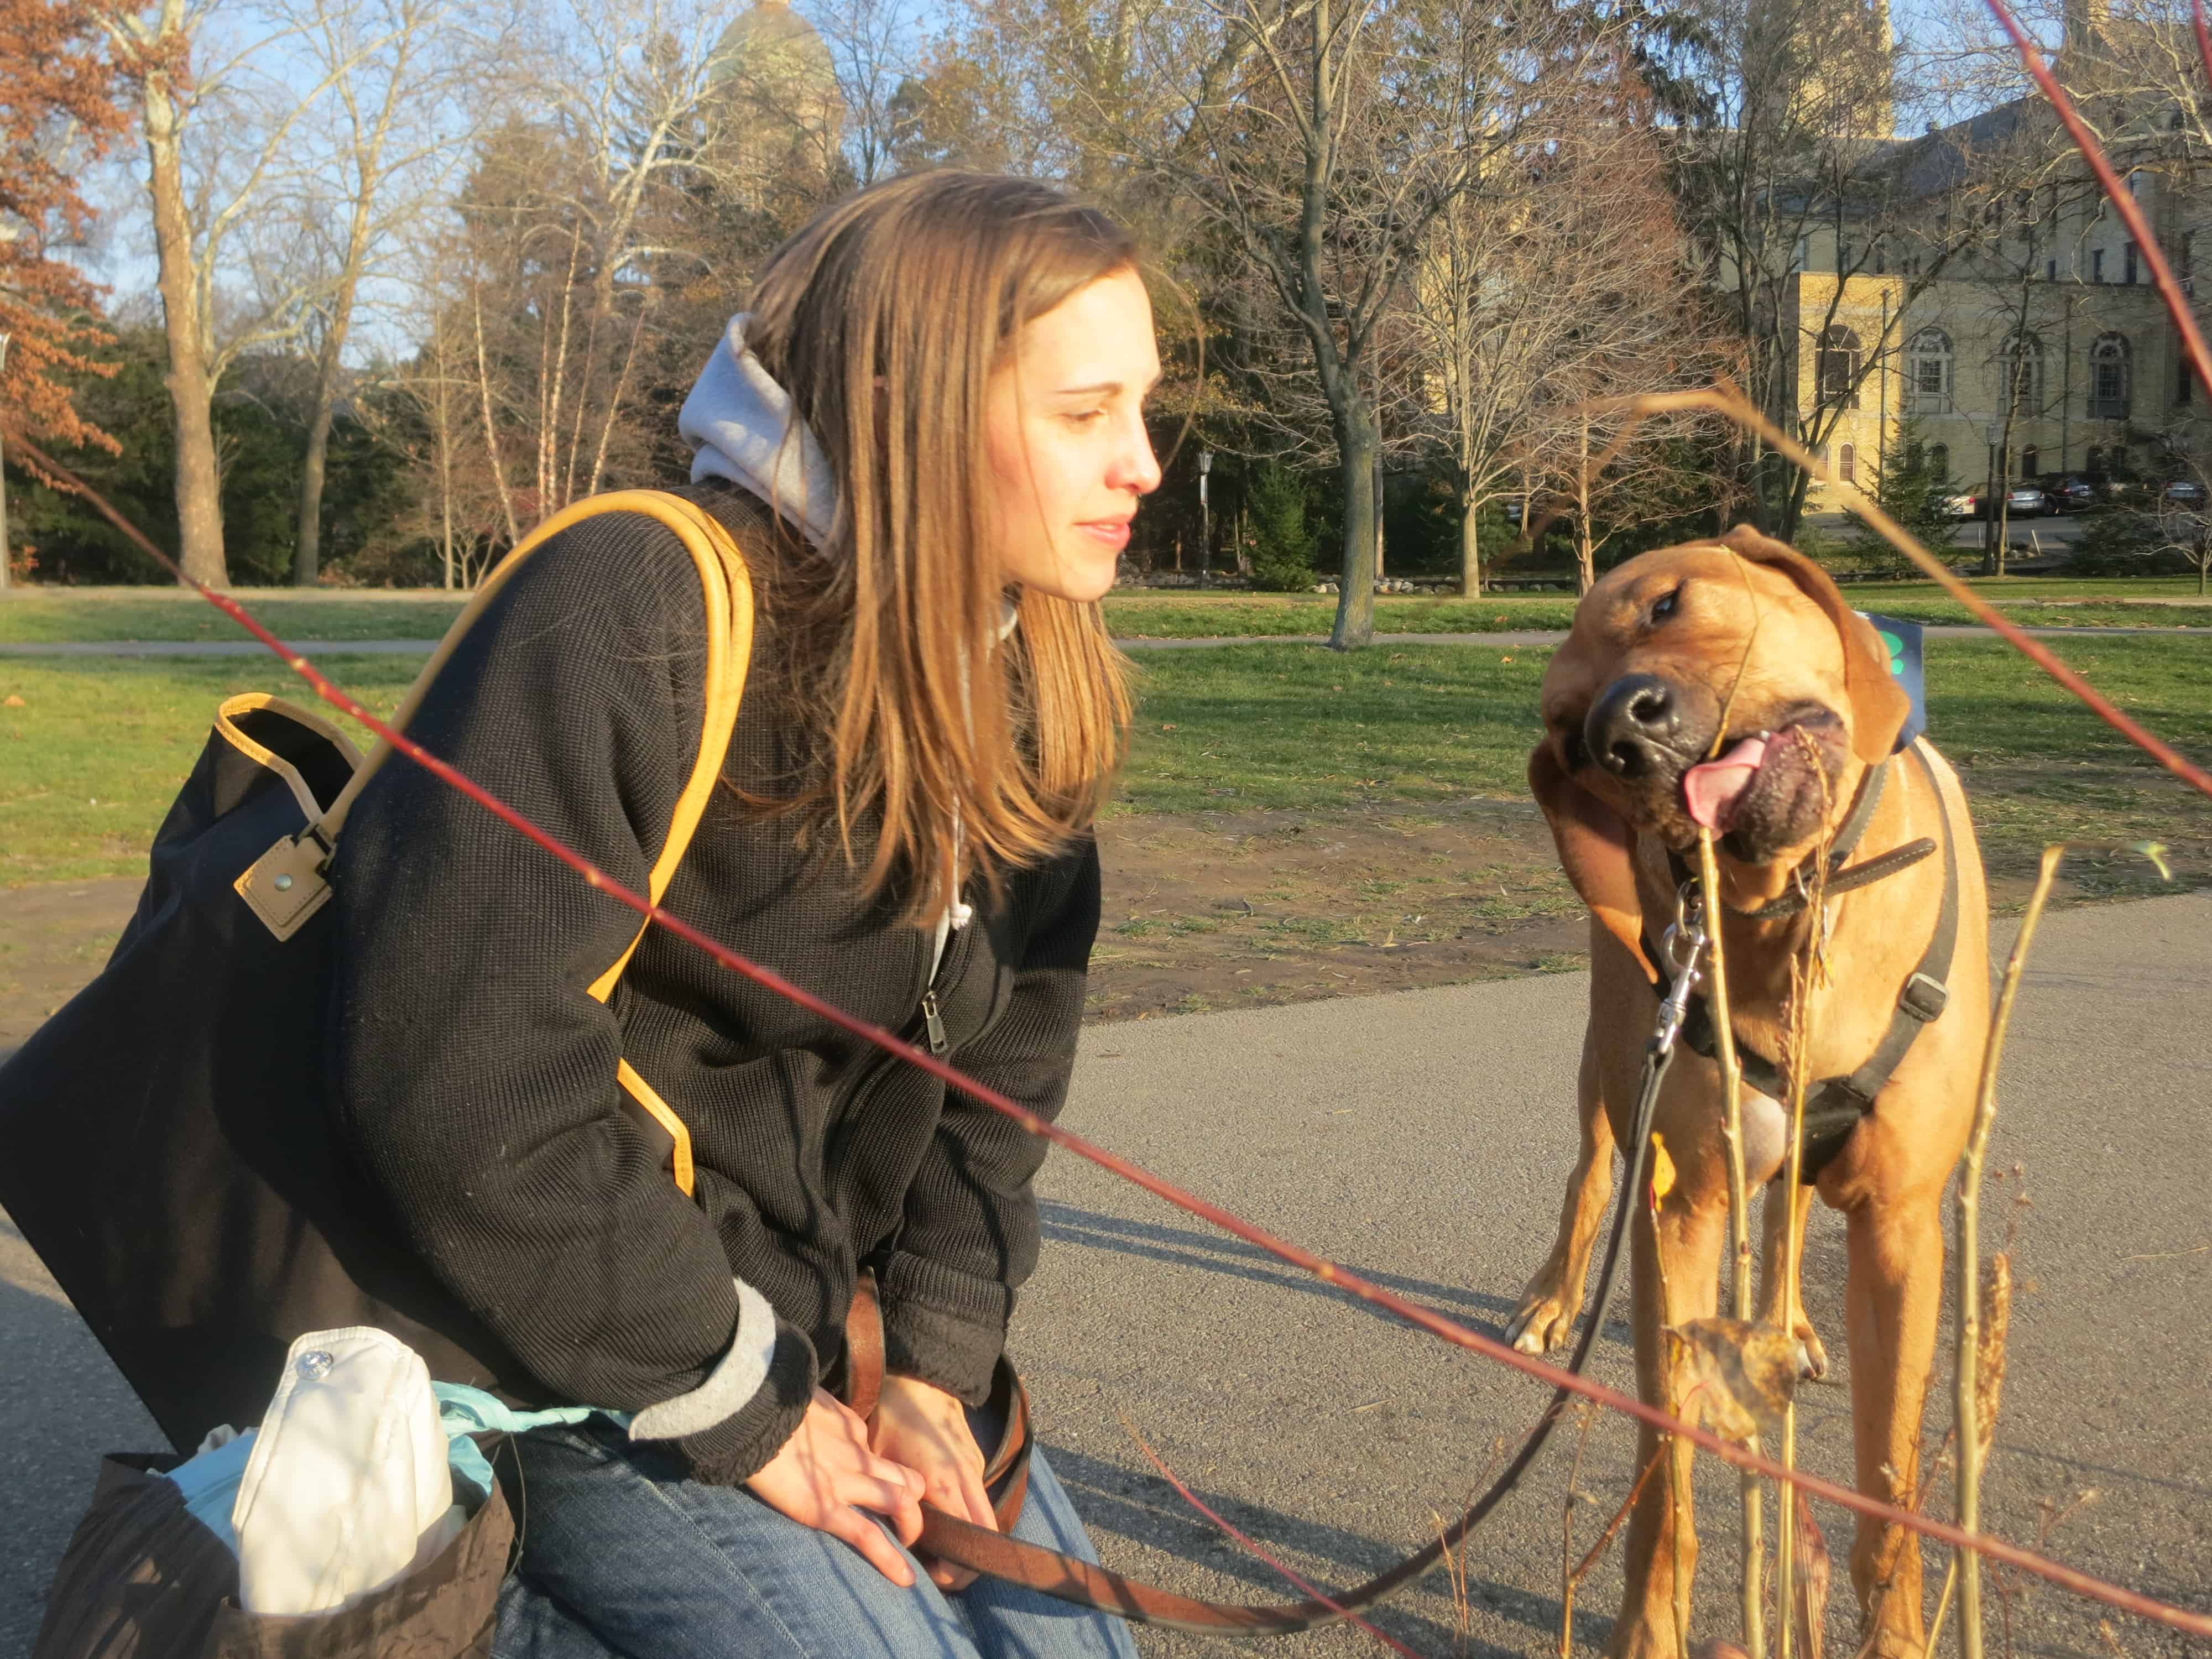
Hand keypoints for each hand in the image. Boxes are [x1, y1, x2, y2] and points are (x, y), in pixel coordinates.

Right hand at [746, 1388, 924, 1584]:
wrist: (753, 1411)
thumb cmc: (767, 1402)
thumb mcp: (802, 1400)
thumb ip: (813, 1414)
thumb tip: (809, 1416)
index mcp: (849, 1429)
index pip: (878, 1453)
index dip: (885, 1474)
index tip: (880, 1487)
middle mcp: (856, 1455)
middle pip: (907, 1478)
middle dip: (916, 1503)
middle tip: (907, 1522)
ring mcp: (844, 1482)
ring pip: (900, 1503)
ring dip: (911, 1527)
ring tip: (910, 1547)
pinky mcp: (824, 1508)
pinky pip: (866, 1536)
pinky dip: (889, 1560)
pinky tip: (904, 1579)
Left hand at [870, 1375, 996, 1590]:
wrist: (919, 1376)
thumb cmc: (893, 1416)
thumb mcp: (880, 1459)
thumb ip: (889, 1497)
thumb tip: (886, 1534)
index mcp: (944, 1482)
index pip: (967, 1539)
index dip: (955, 1568)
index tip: (934, 1579)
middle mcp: (968, 1478)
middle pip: (987, 1535)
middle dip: (968, 1562)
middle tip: (940, 1576)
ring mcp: (976, 1469)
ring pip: (986, 1519)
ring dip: (968, 1541)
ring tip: (937, 1553)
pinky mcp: (975, 1462)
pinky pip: (979, 1501)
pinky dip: (968, 1520)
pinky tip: (941, 1523)